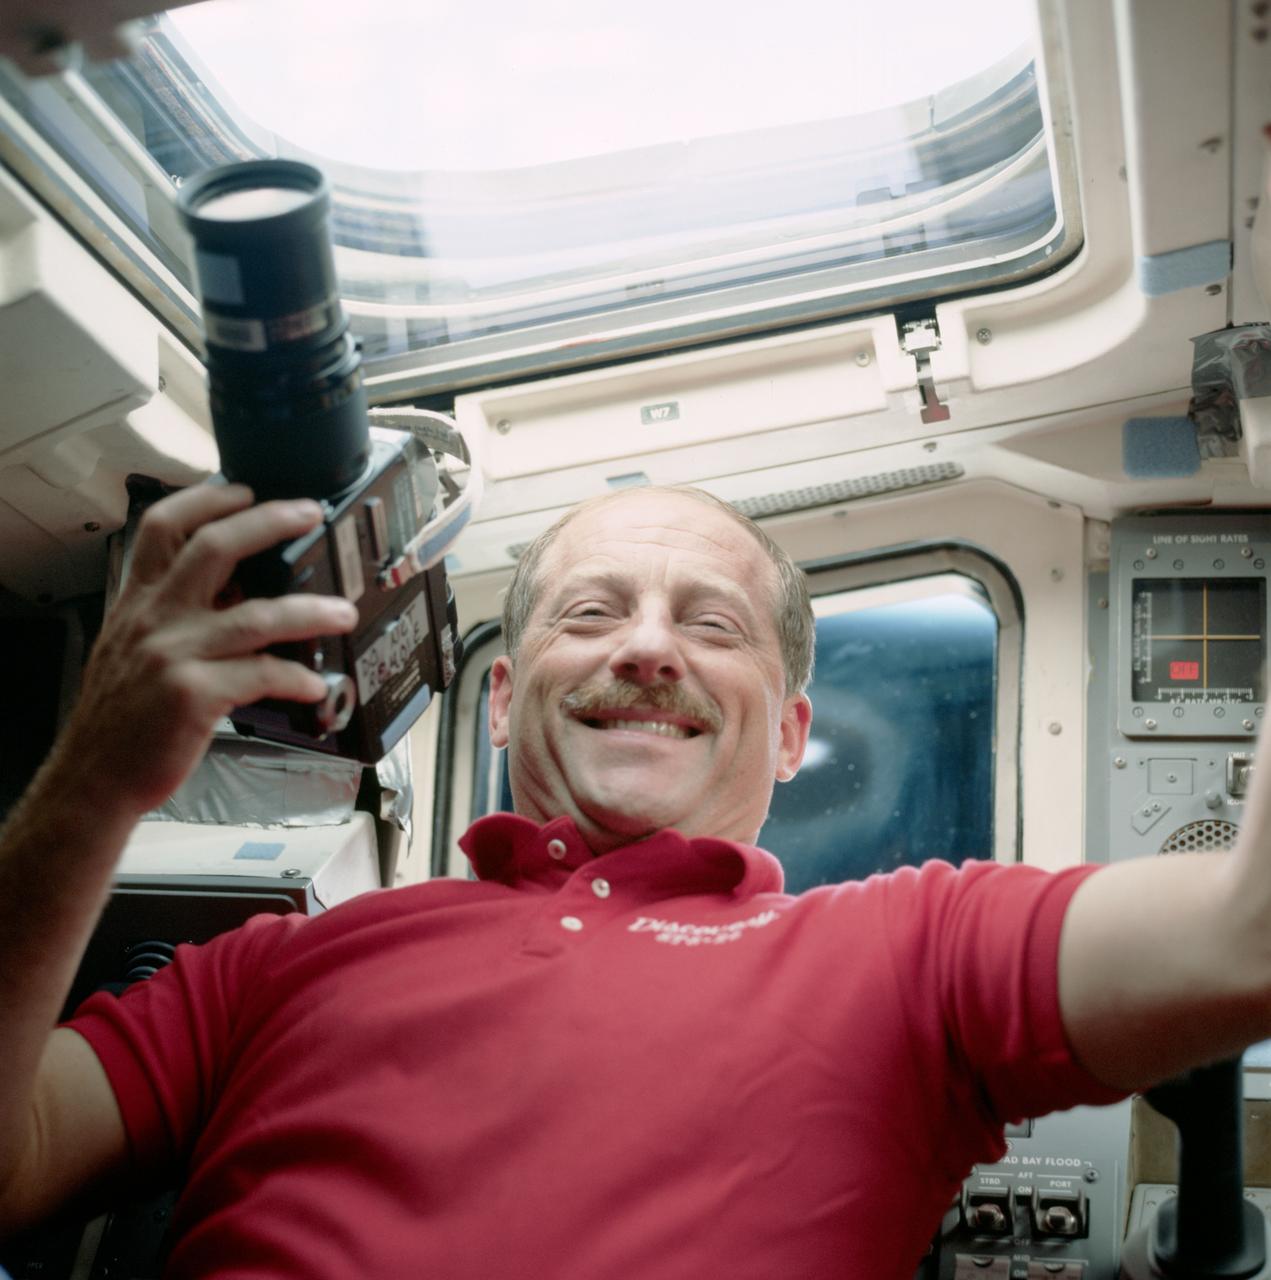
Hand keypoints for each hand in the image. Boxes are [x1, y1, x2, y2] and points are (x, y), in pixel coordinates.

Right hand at [55, 484, 358, 817]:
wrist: (96, 777)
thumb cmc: (123, 717)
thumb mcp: (132, 648)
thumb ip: (172, 613)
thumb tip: (234, 590)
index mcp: (138, 601)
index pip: (162, 527)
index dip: (206, 499)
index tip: (245, 489)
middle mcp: (154, 618)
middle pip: (214, 547)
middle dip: (268, 522)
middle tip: (310, 514)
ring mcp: (173, 655)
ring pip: (256, 616)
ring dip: (310, 611)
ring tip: (343, 612)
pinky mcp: (193, 695)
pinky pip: (261, 676)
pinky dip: (295, 678)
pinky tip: (315, 685)